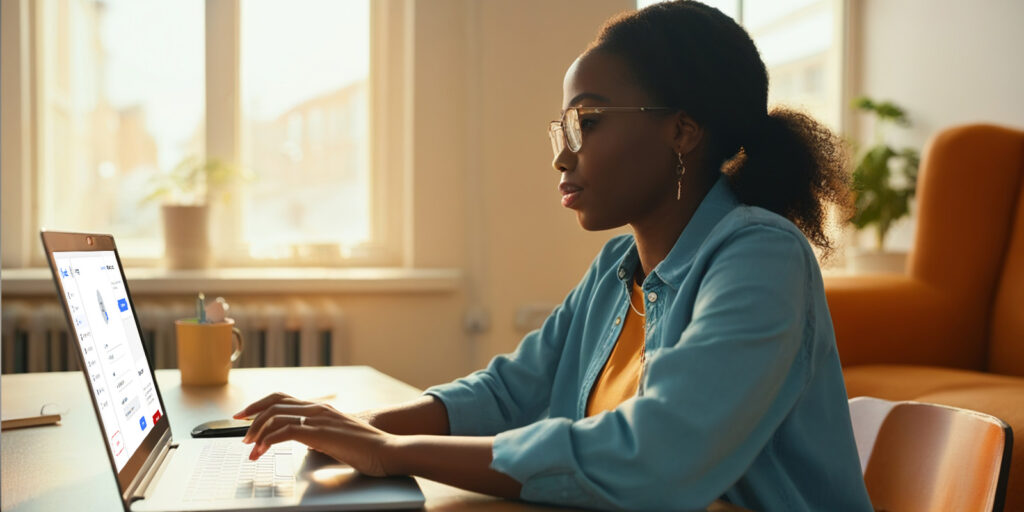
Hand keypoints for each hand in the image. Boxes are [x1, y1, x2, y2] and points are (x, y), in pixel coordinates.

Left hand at [234, 392, 396, 476]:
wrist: (387, 450)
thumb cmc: (367, 448)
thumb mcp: (338, 437)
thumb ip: (321, 436)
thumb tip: (308, 443)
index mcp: (321, 408)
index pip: (283, 398)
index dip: (260, 404)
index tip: (245, 415)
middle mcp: (317, 409)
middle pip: (274, 402)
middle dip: (251, 415)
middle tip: (240, 430)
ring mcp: (319, 419)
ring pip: (276, 416)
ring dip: (257, 432)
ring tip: (250, 448)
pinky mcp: (320, 433)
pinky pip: (285, 432)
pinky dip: (268, 441)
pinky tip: (262, 451)